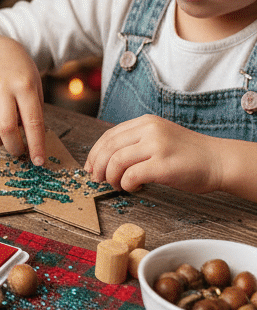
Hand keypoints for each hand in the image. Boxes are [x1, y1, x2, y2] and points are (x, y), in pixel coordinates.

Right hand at [0, 34, 46, 164]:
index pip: (33, 122)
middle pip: (6, 127)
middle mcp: (2, 86)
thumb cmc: (19, 73)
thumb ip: (32, 112)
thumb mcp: (34, 87)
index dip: (36, 146)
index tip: (39, 162)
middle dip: (14, 147)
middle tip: (17, 151)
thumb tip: (28, 143)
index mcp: (24, 86)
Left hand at [85, 115, 220, 192]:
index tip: (90, 167)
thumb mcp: (159, 137)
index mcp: (145, 122)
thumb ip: (136, 142)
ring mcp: (157, 146)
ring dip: (111, 177)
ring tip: (117, 185)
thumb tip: (105, 160)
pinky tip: (134, 187)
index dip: (95, 153)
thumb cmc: (188, 154)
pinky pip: (131, 176)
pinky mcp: (163, 165)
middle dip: (98, 166)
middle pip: (109, 148)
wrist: (219, 161)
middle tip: (98, 180)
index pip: (109, 136)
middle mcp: (149, 130)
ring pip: (116, 161)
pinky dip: (126, 184)